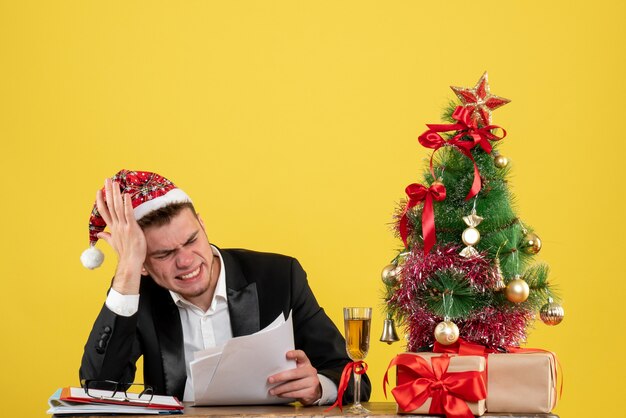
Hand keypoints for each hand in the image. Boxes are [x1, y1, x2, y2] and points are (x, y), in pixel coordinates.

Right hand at [96, 178, 146, 293]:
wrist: (131, 262)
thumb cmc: (125, 253)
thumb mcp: (114, 243)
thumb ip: (107, 237)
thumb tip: (100, 235)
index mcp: (112, 228)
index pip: (105, 212)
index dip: (101, 201)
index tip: (98, 191)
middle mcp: (116, 225)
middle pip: (110, 206)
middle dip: (108, 192)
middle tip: (107, 179)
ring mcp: (123, 226)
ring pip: (117, 207)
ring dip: (115, 194)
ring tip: (114, 183)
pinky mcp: (131, 228)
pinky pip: (128, 213)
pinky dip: (126, 203)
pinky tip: (126, 194)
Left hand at [267, 350, 320, 405]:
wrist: (313, 391)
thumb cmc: (301, 378)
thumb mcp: (298, 370)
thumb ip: (290, 367)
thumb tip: (273, 370)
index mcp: (306, 363)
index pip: (301, 355)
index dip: (295, 354)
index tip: (287, 354)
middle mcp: (310, 371)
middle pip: (294, 373)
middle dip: (280, 377)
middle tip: (270, 380)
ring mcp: (312, 382)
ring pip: (293, 385)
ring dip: (281, 389)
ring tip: (272, 391)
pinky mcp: (311, 392)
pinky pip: (296, 393)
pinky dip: (286, 394)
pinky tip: (280, 394)